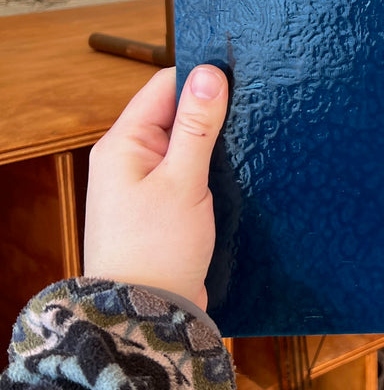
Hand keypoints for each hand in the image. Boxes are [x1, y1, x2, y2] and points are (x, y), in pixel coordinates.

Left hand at [84, 65, 228, 311]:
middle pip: (176, 114)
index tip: (240, 75)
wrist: (145, 315)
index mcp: (124, 144)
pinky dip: (212, 169)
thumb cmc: (156, 251)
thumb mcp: (183, 182)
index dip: (201, 77)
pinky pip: (190, 173)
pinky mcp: (165, 207)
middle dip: (212, 110)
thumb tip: (210, 74)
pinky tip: (239, 171)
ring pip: (187, 145)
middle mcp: (131, 159)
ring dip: (215, 142)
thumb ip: (197, 126)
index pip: (163, 86)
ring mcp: (147, 184)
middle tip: (254, 107)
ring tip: (251, 138)